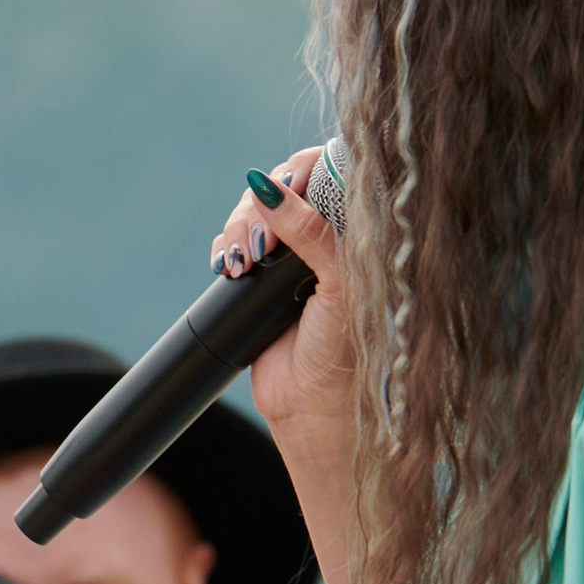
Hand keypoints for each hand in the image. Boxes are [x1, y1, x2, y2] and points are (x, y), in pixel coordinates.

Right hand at [211, 146, 357, 442]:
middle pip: (283, 187)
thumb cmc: (345, 352)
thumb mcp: (339, 287)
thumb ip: (312, 233)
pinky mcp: (261, 278)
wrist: (312, 411)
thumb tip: (271, 188)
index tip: (285, 190)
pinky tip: (229, 269)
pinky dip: (225, 247)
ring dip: (239, 229)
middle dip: (262, 209)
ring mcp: (292, 258)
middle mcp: (325, 239)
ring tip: (243, 266)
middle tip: (262, 246)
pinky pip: (234, 241)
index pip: (332, 174)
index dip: (302, 173)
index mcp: (358, 234)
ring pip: (254, 211)